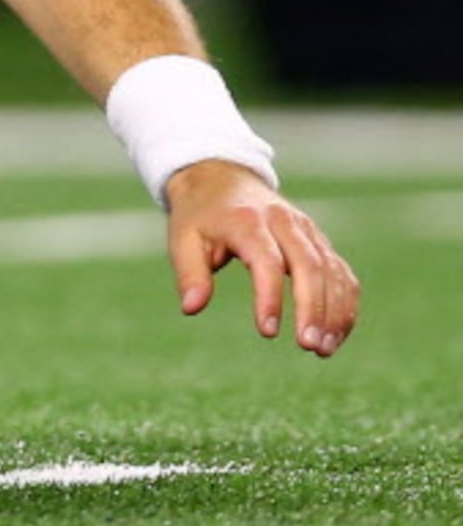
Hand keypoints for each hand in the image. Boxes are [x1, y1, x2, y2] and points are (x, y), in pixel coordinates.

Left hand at [165, 160, 360, 356]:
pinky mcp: (318, 239)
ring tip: (323, 349)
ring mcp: (306, 229)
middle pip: (309, 265)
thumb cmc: (200, 215)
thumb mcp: (182, 239)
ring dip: (334, 311)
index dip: (270, 297)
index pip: (266, 261)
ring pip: (332, 270)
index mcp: (246, 220)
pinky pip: (340, 272)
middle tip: (309, 346)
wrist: (221, 176)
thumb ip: (190, 274)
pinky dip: (344, 303)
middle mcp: (283, 221)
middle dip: (313, 308)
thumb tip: (191, 308)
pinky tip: (335, 334)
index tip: (268, 332)